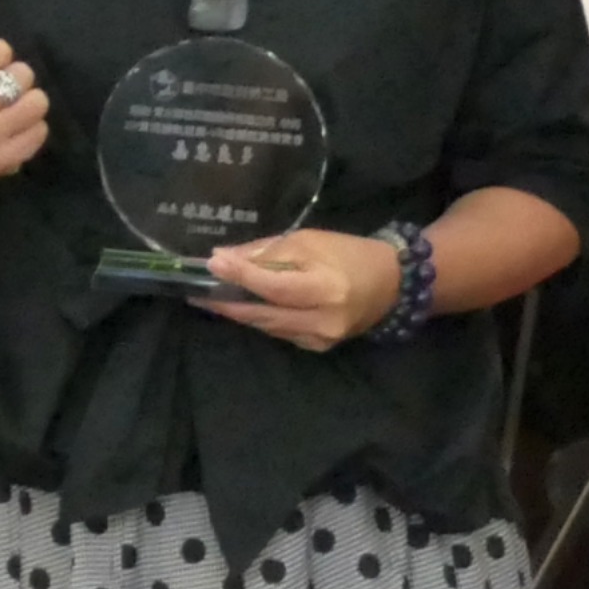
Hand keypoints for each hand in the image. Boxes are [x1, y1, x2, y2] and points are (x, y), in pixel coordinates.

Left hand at [198, 226, 399, 352]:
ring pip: (267, 326)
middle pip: (263, 313)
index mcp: (326, 288)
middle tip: (196, 291)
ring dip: (238, 312)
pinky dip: (260, 319)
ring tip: (211, 298)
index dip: (240, 276)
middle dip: (227, 301)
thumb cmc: (350, 254)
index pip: (273, 285)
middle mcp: (323, 319)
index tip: (211, 263)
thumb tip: (225, 258)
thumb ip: (268, 252)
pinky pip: (280, 332)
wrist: (392, 284)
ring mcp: (321, 338)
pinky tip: (244, 308)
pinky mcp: (318, 347)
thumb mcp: (310, 241)